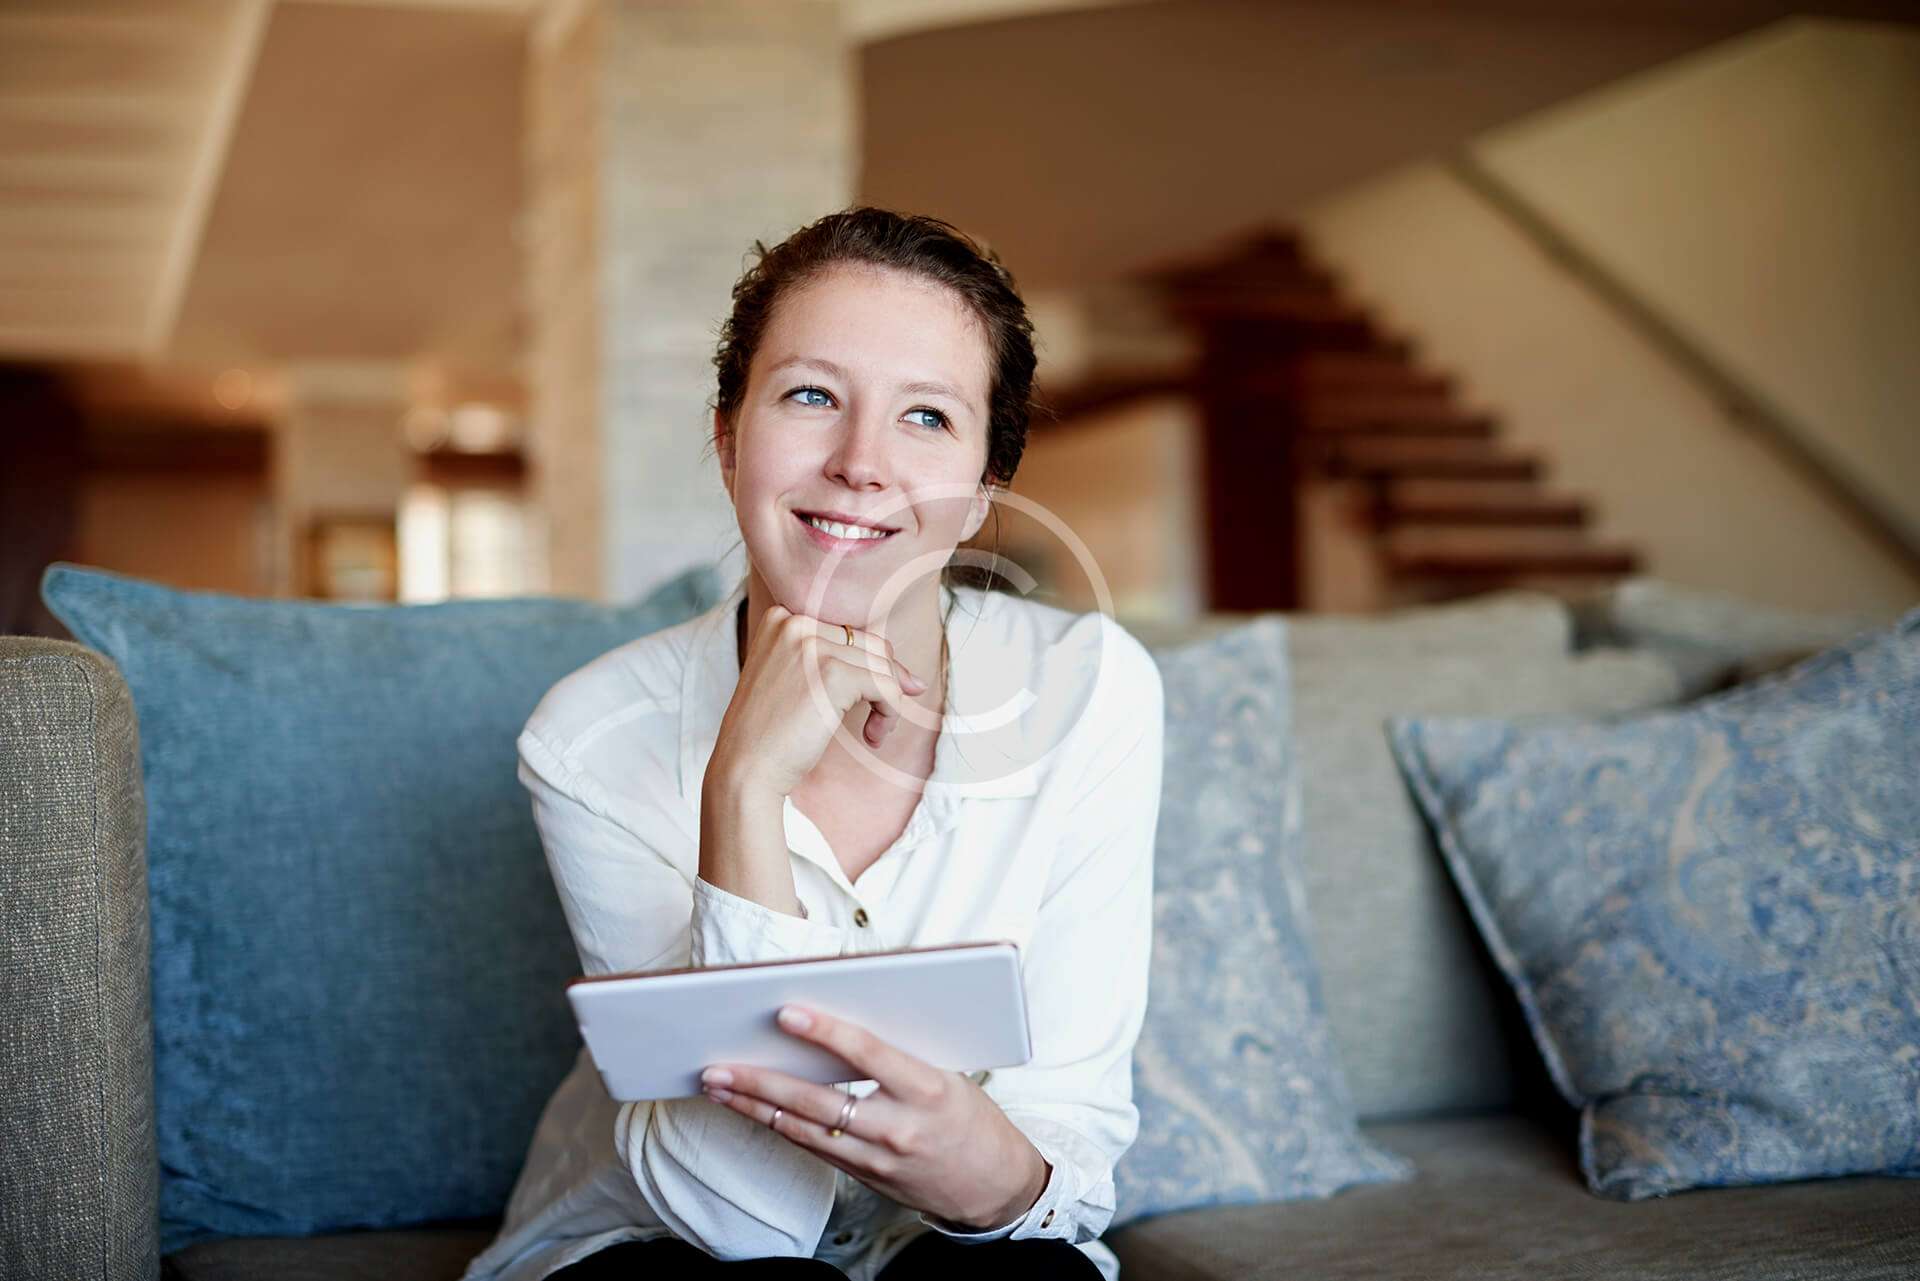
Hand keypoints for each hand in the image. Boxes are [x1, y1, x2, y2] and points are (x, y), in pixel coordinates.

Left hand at [698, 1004, 1049, 1231]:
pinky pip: (814, 1147)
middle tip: (718, 1064)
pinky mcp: (865, 1178)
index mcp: (928, 1090)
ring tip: (717, 1086)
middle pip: (818, 1100)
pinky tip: (752, 1110)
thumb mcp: (949, 1075)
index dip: (826, 1032)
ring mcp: (878, 1159)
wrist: (995, 1186)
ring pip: (803, 1129)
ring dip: (755, 1106)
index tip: (787, 1013)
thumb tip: (837, 1026)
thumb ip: (898, 1056)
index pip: (869, 1054)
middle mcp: (899, 1128)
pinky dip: (779, 1126)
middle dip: (762, 1081)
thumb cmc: (973, 1119)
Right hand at [710, 604, 929, 798]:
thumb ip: (835, 663)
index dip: (870, 666)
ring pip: (883, 666)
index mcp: (782, 618)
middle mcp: (795, 622)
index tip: (872, 699)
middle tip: (879, 719)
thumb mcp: (795, 681)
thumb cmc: (771, 733)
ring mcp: (812, 645)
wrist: (745, 769)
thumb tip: (913, 678)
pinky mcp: (832, 673)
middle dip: (887, 682)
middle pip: (871, 645)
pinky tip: (873, 736)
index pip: (850, 632)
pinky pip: (886, 687)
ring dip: (889, 702)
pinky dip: (890, 713)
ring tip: (875, 732)